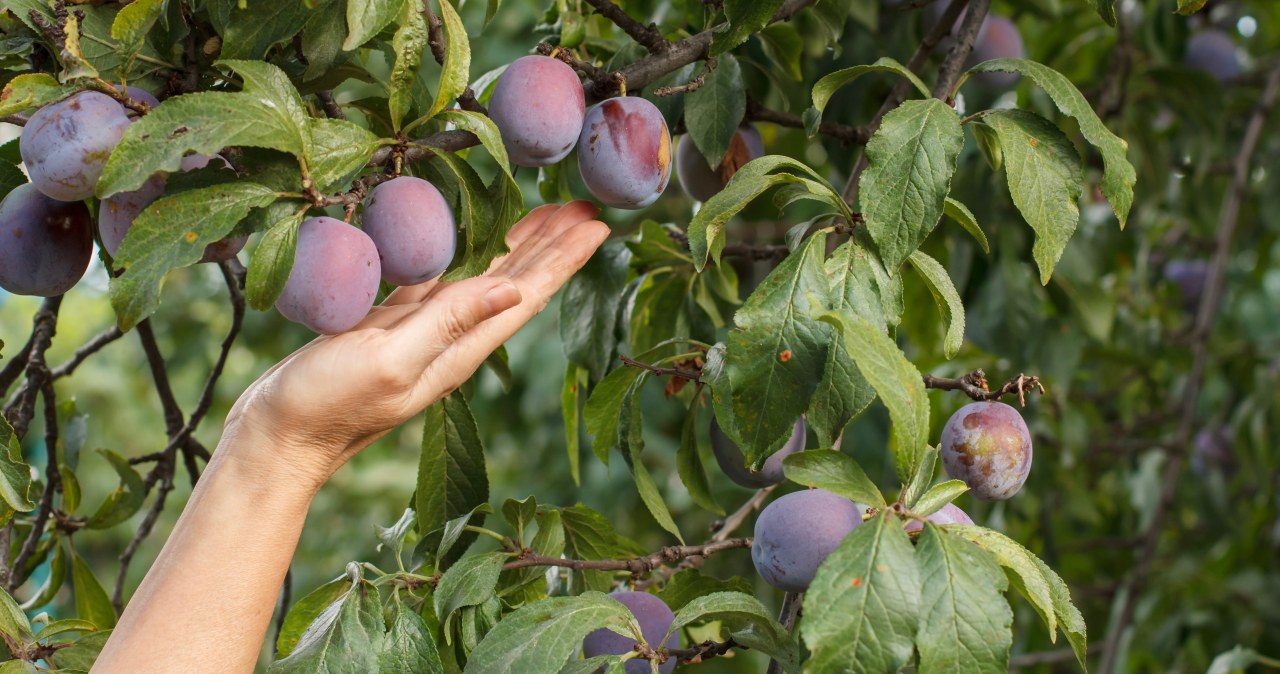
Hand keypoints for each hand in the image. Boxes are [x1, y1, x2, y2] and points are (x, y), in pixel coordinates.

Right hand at [224, 201, 608, 490]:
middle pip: (517, 283)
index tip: (601, 225)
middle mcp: (452, 340)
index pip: (526, 296)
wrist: (277, 439)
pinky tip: (475, 238)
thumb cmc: (326, 406)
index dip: (564, 260)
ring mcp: (423, 333)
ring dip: (518, 246)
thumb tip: (511, 289)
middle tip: (587, 206)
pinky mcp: (392, 324)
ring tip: (548, 214)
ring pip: (484, 278)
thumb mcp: (389, 360)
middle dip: (553, 245)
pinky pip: (444, 280)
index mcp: (460, 349)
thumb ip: (447, 324)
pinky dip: (467, 254)